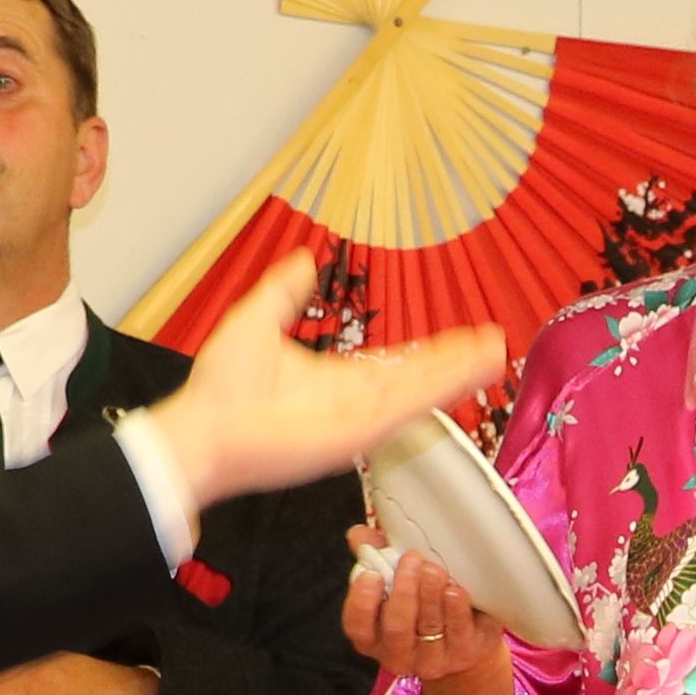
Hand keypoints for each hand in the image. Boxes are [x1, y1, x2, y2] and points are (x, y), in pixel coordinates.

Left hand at [144, 251, 503, 513]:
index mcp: (338, 381)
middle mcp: (356, 403)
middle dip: (457, 361)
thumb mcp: (257, 320)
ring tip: (493, 355)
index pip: (398, 364)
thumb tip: (305, 259)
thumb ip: (285, 291)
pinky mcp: (354, 435)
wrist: (201, 430)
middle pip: (420, 378)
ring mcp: (358, 420)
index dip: (433, 351)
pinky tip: (463, 376)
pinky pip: (403, 408)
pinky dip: (436, 391)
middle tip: (494, 342)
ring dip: (458, 374)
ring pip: (420, 392)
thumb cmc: (220, 390)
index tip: (465, 336)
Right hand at [344, 533, 513, 694]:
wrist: (466, 639)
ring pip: (427, 628)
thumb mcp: (397, 581)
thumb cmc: (423, 604)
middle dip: (403, 591)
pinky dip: (456, 609)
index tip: (372, 574)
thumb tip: (358, 535)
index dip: (361, 601)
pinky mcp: (463, 655)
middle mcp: (398, 653)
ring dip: (430, 595)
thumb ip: (376, 556)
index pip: (357, 625)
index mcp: (373, 636)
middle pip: (395, 627)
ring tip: (434, 569)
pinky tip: (455, 590)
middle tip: (412, 559)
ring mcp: (431, 660)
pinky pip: (459, 632)